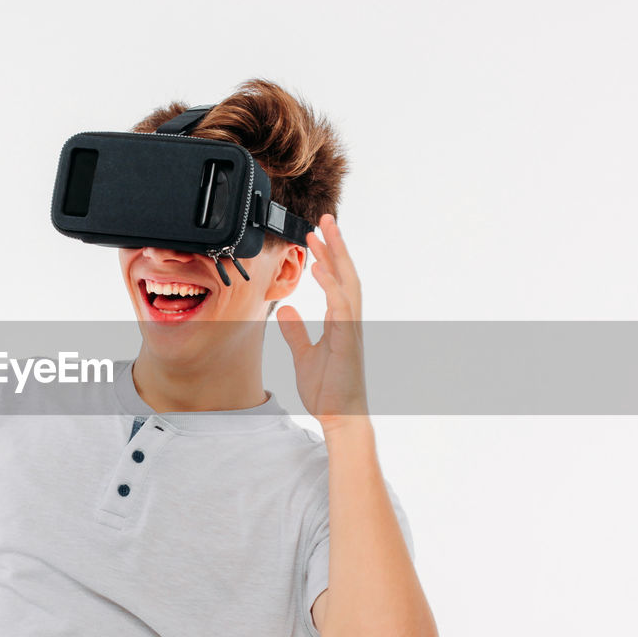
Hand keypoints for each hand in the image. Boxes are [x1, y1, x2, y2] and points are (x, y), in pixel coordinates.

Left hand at [275, 214, 368, 428]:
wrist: (340, 418)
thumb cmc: (328, 391)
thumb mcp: (304, 355)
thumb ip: (296, 331)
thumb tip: (286, 309)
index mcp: (340, 322)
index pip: (336, 282)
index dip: (327, 257)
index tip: (315, 236)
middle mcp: (349, 321)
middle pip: (345, 274)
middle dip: (336, 245)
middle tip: (325, 219)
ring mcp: (351, 329)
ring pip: (346, 284)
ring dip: (336, 257)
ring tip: (324, 232)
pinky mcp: (348, 341)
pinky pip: (341, 308)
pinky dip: (332, 286)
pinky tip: (322, 269)